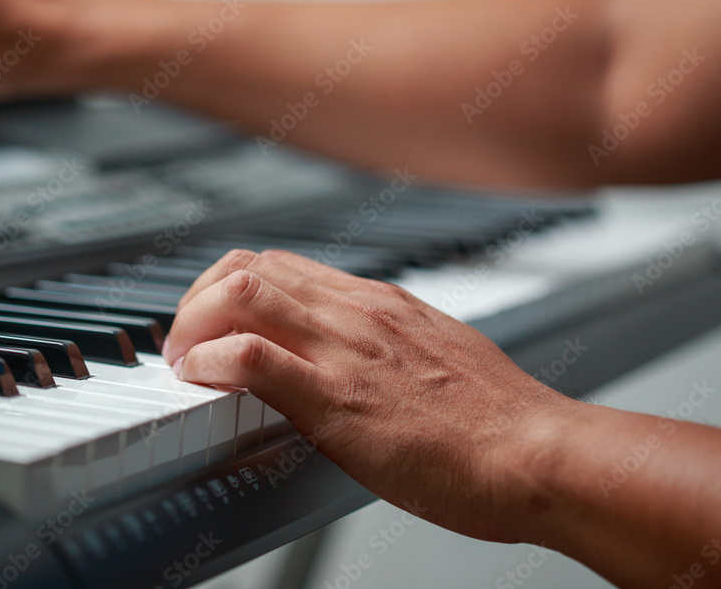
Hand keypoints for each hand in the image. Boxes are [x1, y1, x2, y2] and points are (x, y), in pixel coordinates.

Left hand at [164, 249, 575, 541]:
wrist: (536, 454)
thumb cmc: (499, 420)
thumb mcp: (440, 358)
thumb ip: (393, 347)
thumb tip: (362, 358)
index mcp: (380, 304)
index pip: (285, 267)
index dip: (235, 288)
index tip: (217, 319)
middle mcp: (357, 312)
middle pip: (252, 267)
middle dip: (202, 296)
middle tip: (188, 338)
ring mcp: (345, 349)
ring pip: (242, 293)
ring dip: (194, 323)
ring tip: (184, 359)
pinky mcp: (337, 398)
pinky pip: (250, 357)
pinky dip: (209, 361)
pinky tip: (199, 380)